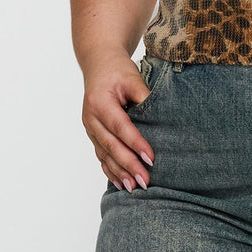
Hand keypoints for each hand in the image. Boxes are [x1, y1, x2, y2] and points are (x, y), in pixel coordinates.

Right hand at [81, 50, 154, 191]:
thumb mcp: (132, 78)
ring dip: (119, 172)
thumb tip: (161, 118)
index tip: (151, 158)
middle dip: (129, 165)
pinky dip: (111, 170)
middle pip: (111, 146)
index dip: (136, 144)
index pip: (121, 127)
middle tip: (145, 181)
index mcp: (100, 103)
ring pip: (104, 154)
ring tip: (134, 187)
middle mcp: (91, 118)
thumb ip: (145, 97)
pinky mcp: (92, 133)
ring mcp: (89, 127)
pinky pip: (101, 155)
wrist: (99, 64)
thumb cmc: (117, 70)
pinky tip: (121, 182)